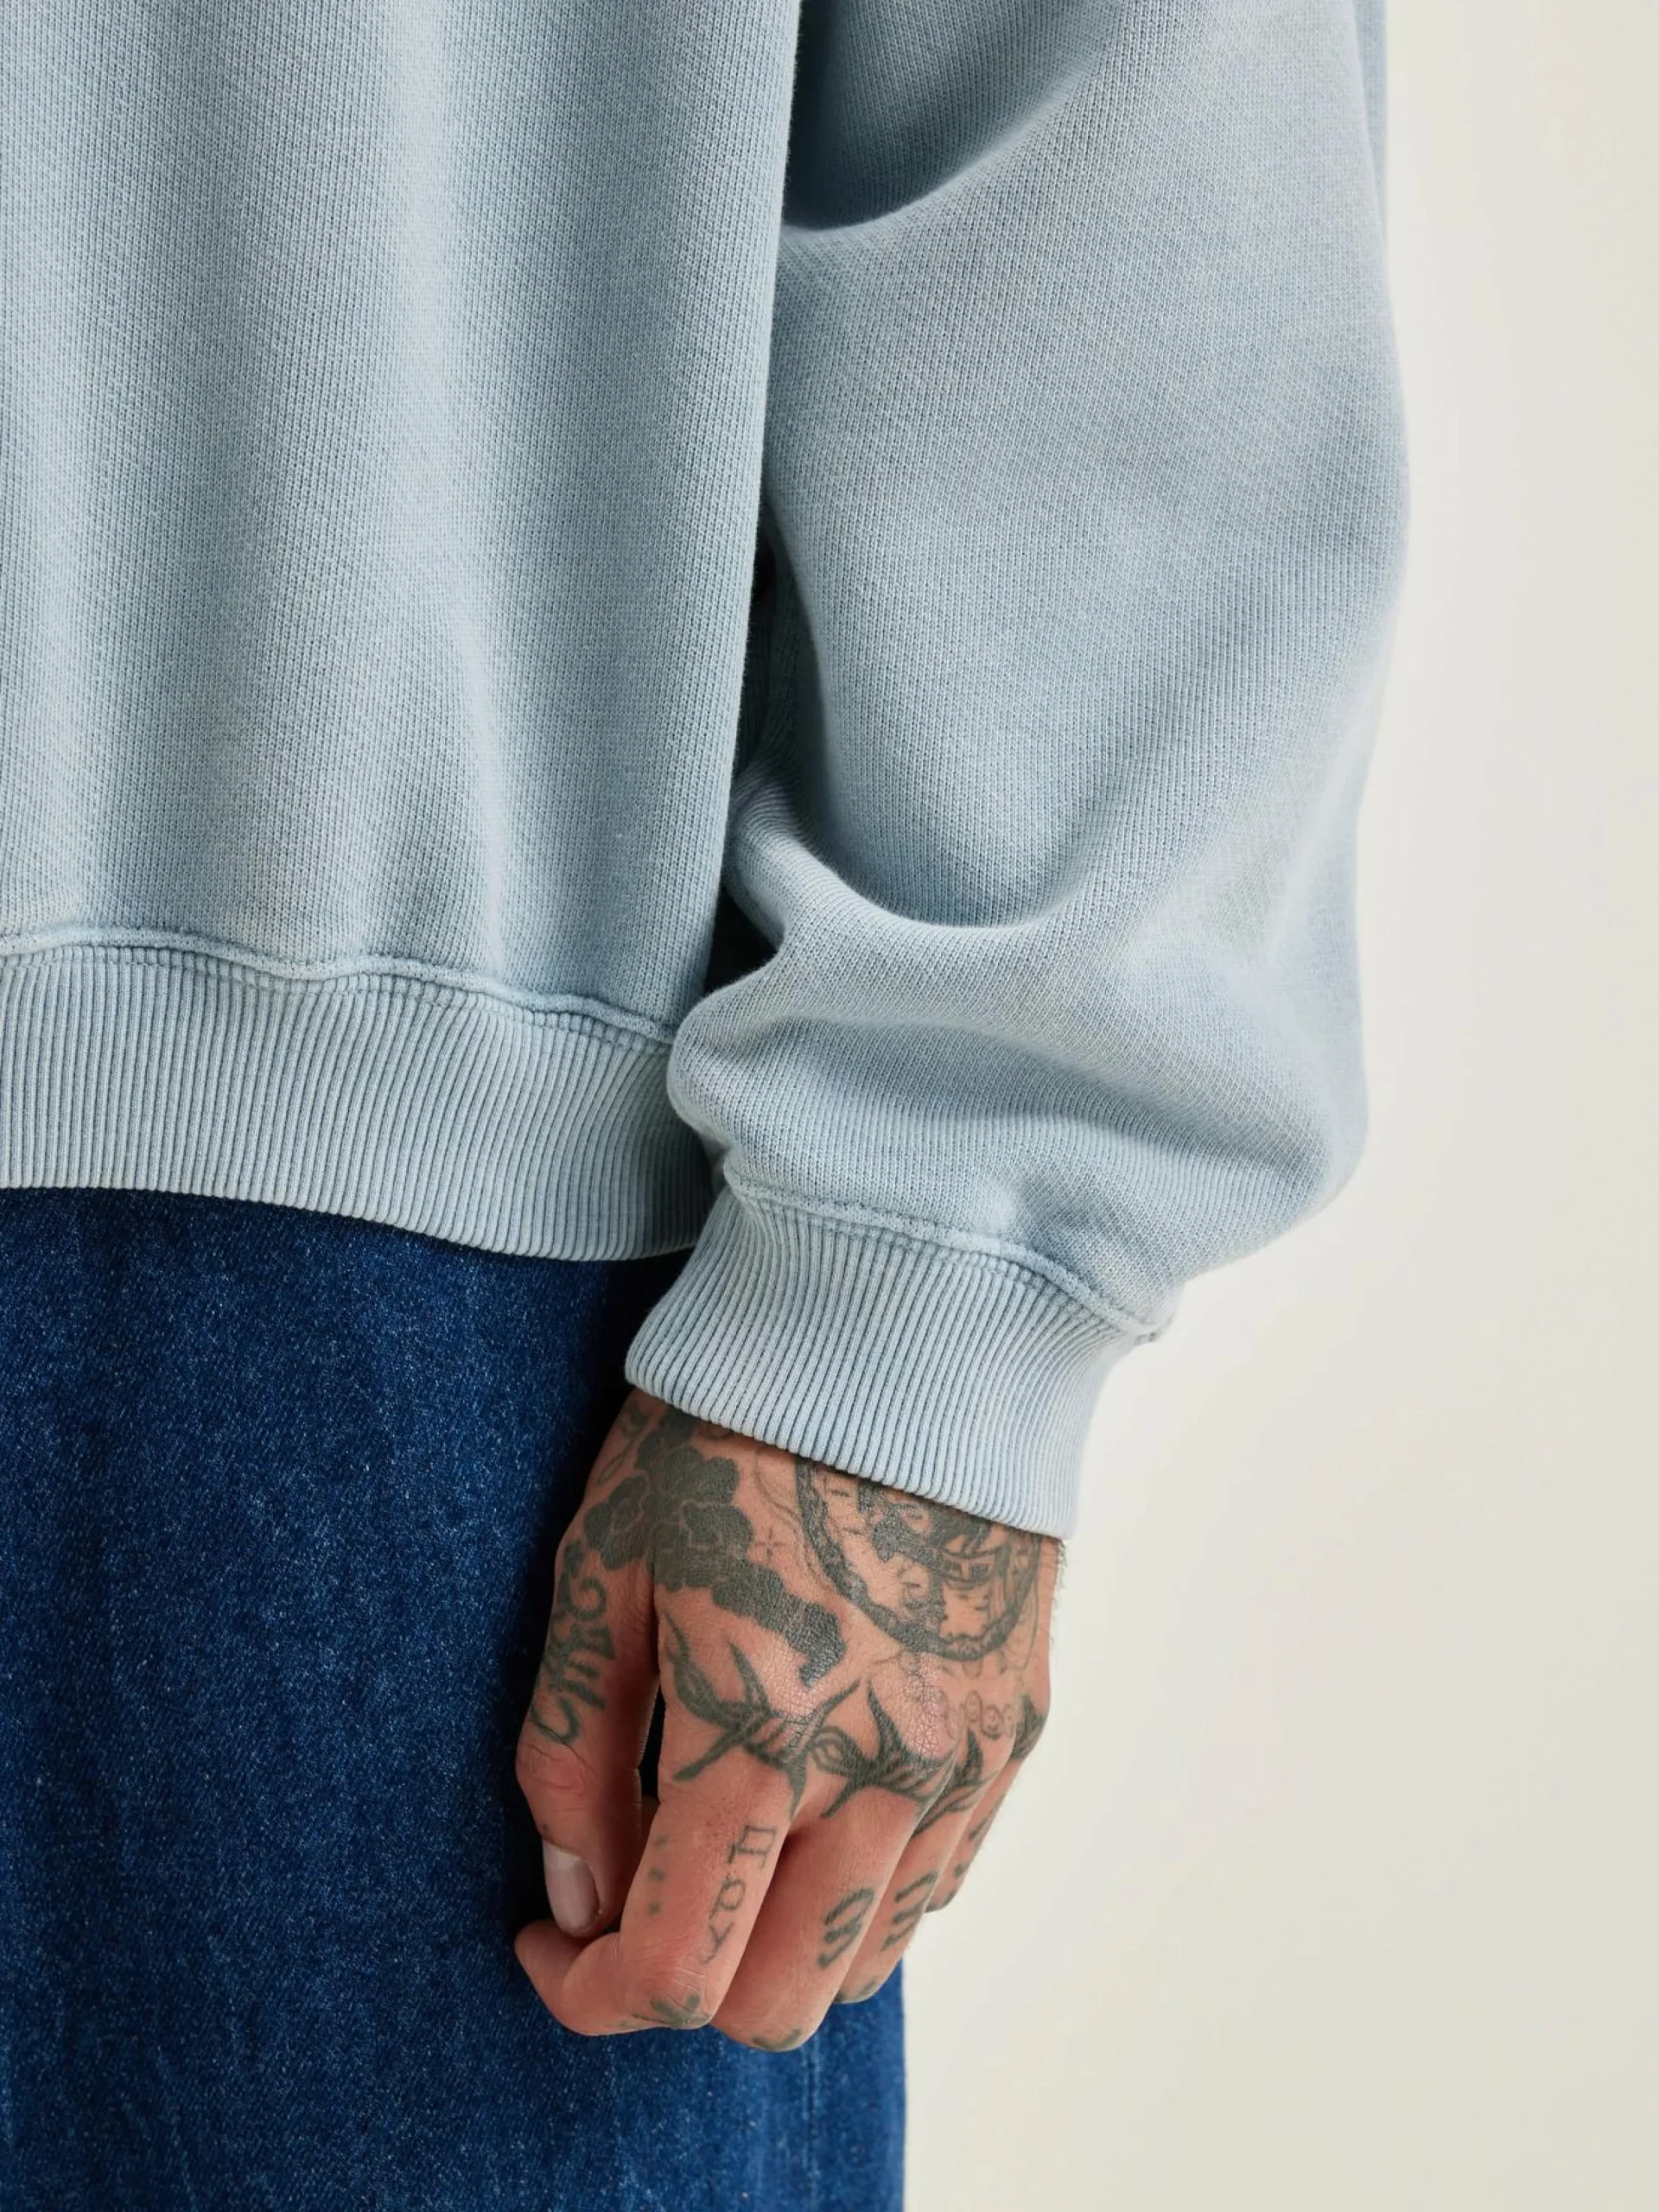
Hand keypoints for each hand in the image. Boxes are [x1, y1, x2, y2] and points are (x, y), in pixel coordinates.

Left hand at [512, 1391, 1057, 2047]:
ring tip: (723, 1839)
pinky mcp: (1015, 1726)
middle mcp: (881, 1771)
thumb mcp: (604, 1563)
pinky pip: (937, 1880)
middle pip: (778, 2006)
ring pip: (866, 1961)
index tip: (546, 1946)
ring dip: (776, 1944)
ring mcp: (964, 1758)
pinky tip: (813, 1799)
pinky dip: (861, 1888)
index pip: (675, 1972)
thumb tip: (576, 1900)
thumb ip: (572, 1750)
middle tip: (629, 1898)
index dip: (587, 1996)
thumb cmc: (731, 1422)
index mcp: (759, 1729)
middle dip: (684, 1986)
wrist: (903, 1322)